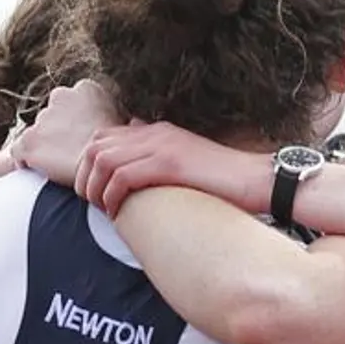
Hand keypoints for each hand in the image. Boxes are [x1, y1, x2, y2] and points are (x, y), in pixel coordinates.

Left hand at [14, 80, 124, 184]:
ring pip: (39, 136)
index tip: (86, 140)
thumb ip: (124, 121)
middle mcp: (61, 97)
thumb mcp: (130, 129)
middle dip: (61, 135)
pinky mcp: (29, 142)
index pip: (76, 104)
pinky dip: (27, 164)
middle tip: (75, 156)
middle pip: (56, 118)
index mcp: (87, 89)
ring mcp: (43, 119)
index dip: (80, 124)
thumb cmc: (126, 154)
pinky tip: (42, 175)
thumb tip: (135, 123)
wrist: (110, 174)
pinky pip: (19, 154)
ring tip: (62, 168)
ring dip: (47, 149)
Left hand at [75, 121, 269, 216]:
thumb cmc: (228, 183)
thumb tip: (139, 177)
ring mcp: (162, 145)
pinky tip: (118, 213)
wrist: (259, 180)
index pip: (105, 136)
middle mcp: (156, 132)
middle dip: (86, 175)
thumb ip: (162, 164)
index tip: (94, 190)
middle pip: (97, 144)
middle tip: (91, 202)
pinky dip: (112, 196)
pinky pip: (122, 176)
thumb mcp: (189, 166)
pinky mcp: (169, 163)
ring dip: (96, 187)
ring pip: (104, 160)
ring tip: (103, 209)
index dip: (90, 163)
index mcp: (159, 131)